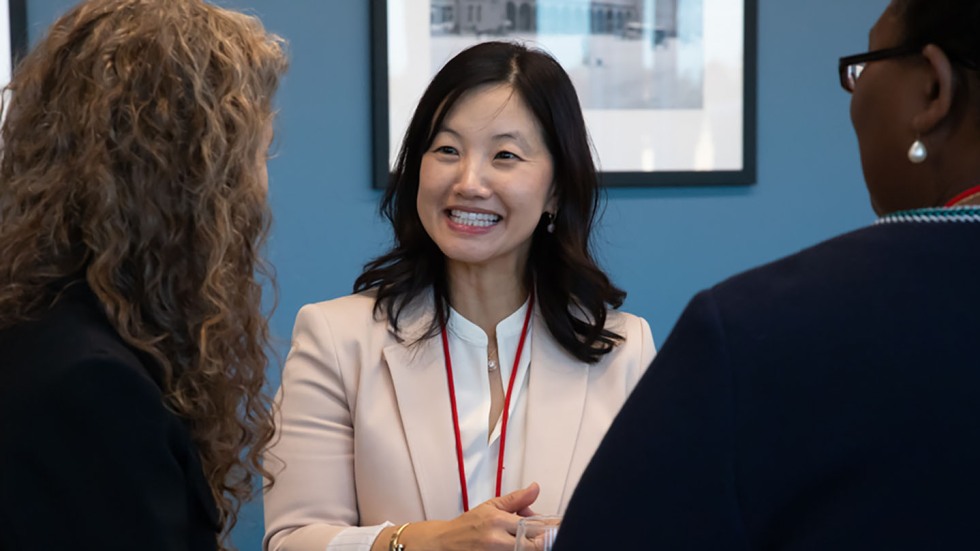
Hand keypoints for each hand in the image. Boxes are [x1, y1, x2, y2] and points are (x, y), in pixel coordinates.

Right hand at [396, 482, 540, 550]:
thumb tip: (535, 488)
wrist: (443, 545)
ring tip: (528, 538)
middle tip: (548, 535)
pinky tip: (519, 545)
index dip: (549, 528)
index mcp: (498, 521)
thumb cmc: (466, 527)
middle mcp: (497, 541)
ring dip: (532, 545)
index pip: (533, 525)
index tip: (558, 526)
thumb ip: (515, 499)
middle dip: (544, 540)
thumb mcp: (490, 506)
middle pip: (534, 545)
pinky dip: (522, 550)